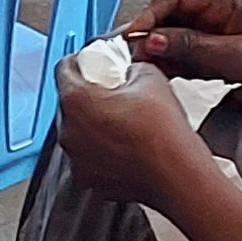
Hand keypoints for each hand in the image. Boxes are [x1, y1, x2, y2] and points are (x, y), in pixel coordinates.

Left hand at [52, 65, 215, 212]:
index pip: (64, 69)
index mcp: (76, 100)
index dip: (79, 61)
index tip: (89, 62)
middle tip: (114, 93)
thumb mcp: (150, 77)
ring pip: (79, 132)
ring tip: (125, 121)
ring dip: (94, 125)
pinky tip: (126, 145)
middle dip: (89, 95)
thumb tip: (130, 70)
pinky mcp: (88, 180)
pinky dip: (102, 150)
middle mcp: (69, 131)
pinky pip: (89, 157)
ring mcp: (77, 159)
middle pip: (70, 102)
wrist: (177, 175)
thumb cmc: (163, 132)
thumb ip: (131, 67)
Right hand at [121, 0, 241, 117]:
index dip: (152, 12)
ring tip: (140, 66)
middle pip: (172, 14)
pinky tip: (158, 76)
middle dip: (150, 32)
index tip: (136, 33)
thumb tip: (155, 40)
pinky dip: (170, 66)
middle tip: (131, 52)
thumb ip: (194, 48)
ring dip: (157, 51)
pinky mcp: (218, 59)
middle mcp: (221, 15)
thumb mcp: (237, 58)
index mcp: (229, 2)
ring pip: (175, 37)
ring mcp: (219, 37)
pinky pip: (185, 57)